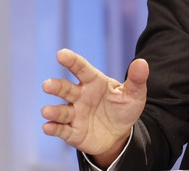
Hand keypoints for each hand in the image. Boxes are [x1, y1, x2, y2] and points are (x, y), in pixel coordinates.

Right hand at [41, 49, 148, 166]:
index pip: (82, 69)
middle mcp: (81, 96)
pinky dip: (54, 129)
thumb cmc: (124, 108)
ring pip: (61, 111)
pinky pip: (61, 130)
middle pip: (66, 89)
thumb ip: (137, 79)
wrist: (120, 134)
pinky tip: (48, 127)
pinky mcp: (73, 132)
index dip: (72, 61)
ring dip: (53, 111)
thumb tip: (142, 62)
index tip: (61, 54)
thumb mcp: (134, 94)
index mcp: (95, 83)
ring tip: (46, 111)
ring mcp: (75, 114)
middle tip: (47, 85)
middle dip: (56, 86)